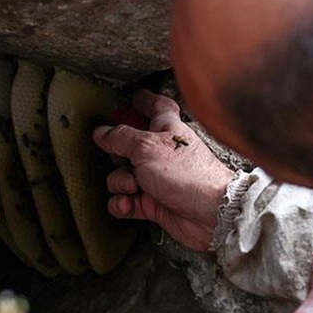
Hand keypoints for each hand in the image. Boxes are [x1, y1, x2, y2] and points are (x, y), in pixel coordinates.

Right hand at [92, 90, 235, 250]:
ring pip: (122, 176)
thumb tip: (102, 132)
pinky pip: (126, 201)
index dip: (145, 101)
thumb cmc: (190, 175)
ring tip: (132, 186)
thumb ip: (121, 138)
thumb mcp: (147, 147)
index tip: (134, 99)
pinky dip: (122, 203)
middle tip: (120, 157)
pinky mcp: (154, 203)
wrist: (210, 213)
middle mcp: (161, 153)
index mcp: (167, 130)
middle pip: (128, 146)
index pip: (157, 107)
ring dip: (119, 182)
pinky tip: (128, 204)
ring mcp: (156, 179)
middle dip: (116, 154)